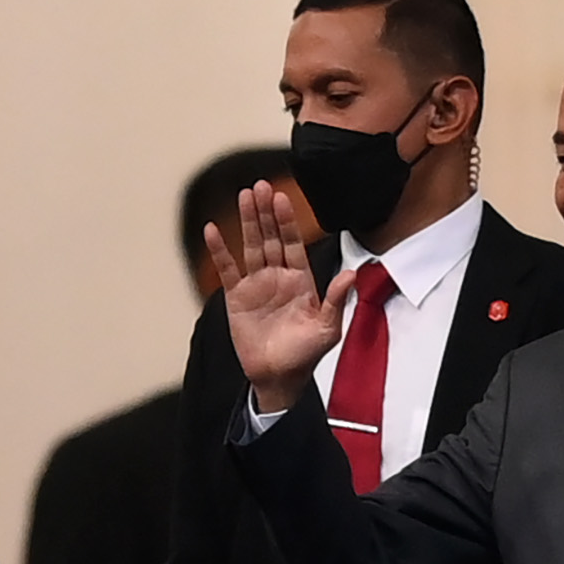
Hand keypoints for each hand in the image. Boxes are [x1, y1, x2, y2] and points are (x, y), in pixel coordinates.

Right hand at [209, 179, 351, 409]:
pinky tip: (212, 230)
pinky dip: (219, 250)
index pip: (293, 243)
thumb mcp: (327, 329)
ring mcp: (257, 285)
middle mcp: (278, 276)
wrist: (278, 378)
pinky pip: (227, 269)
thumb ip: (336, 300)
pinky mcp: (236, 298)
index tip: (281, 198)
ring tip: (243, 196)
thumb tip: (351, 274)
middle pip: (271, 237)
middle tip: (259, 186)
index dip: (287, 221)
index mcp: (302, 280)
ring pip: (251, 246)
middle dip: (265, 212)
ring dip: (247, 222)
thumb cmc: (305, 355)